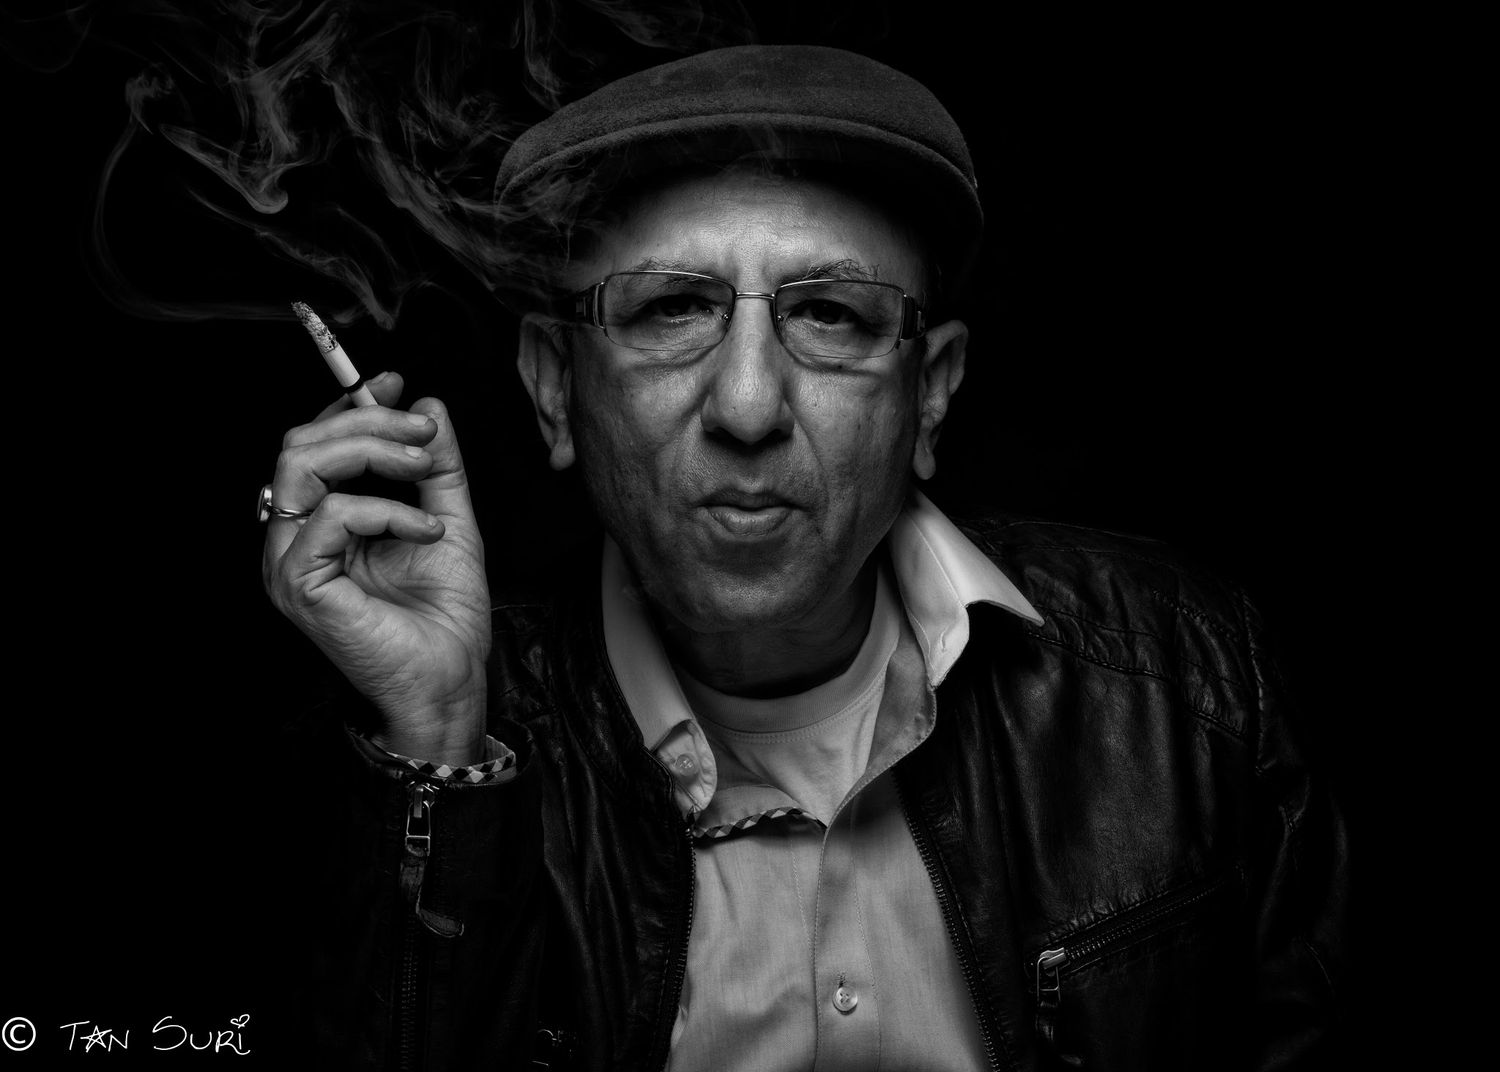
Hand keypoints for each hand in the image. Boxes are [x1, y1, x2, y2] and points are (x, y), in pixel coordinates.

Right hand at [262, 373, 490, 765]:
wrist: (449, 681)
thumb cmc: (444, 616)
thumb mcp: (449, 519)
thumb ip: (436, 466)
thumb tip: (429, 404)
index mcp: (320, 522)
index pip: (313, 444)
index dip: (350, 405)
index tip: (398, 382)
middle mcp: (293, 538)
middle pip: (300, 443)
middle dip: (369, 422)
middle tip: (425, 430)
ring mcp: (288, 561)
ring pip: (301, 464)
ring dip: (372, 451)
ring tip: (426, 469)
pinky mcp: (298, 584)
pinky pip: (331, 513)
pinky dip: (387, 509)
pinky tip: (428, 528)